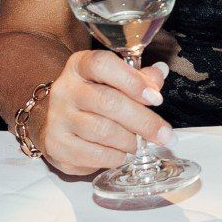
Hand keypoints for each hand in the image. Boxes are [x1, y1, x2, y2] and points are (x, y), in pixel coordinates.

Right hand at [38, 50, 171, 176]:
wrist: (59, 121)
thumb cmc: (96, 96)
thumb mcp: (116, 79)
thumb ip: (140, 77)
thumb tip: (158, 76)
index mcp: (80, 66)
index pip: (102, 65)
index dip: (132, 81)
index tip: (156, 98)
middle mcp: (64, 89)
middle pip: (108, 102)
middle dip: (143, 121)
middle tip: (164, 134)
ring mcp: (57, 118)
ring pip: (102, 131)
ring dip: (130, 141)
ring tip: (141, 143)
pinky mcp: (56, 145)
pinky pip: (93, 154)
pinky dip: (115, 156)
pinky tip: (123, 153)